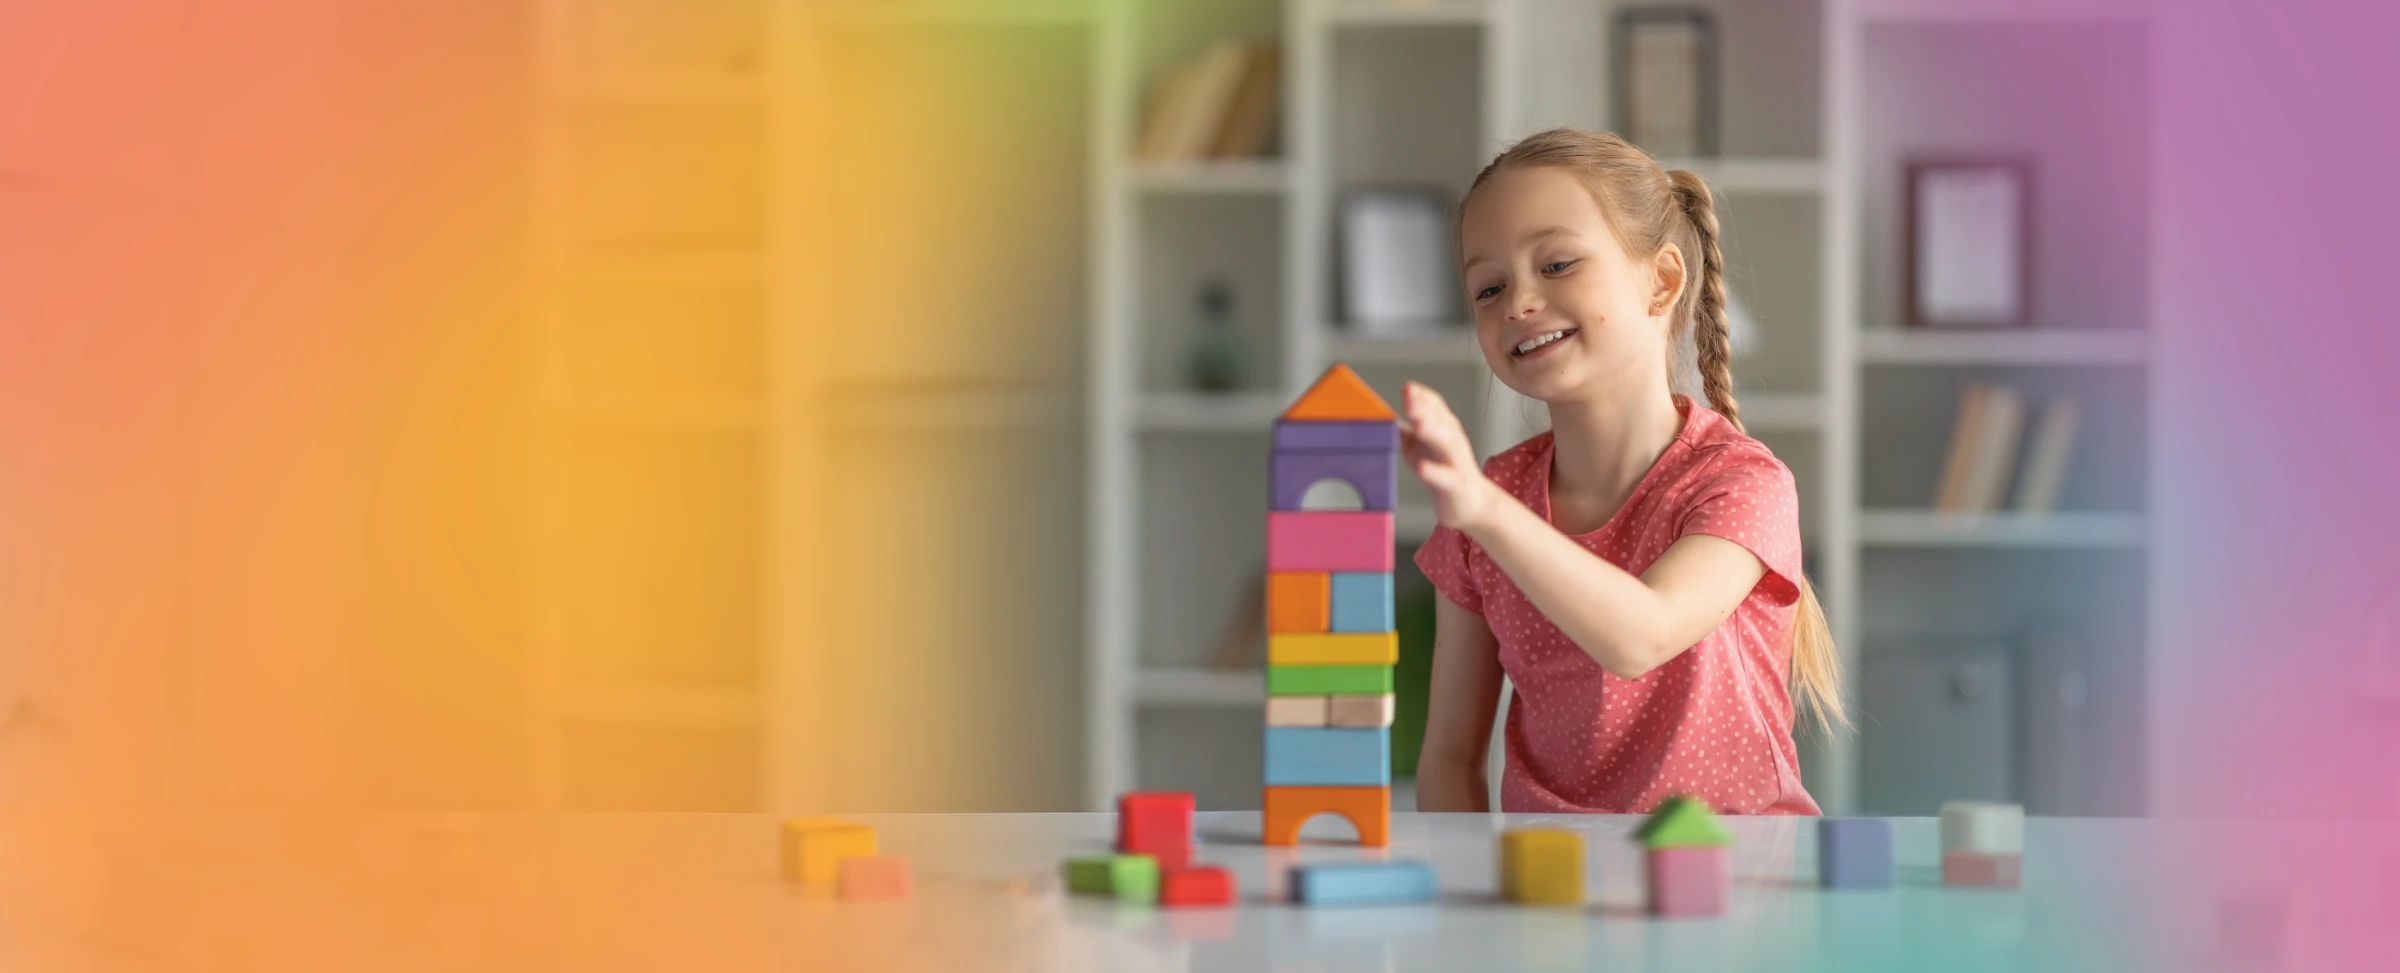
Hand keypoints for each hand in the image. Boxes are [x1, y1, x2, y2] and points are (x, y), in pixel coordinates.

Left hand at [1401, 381, 1502, 533]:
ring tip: (1417, 424)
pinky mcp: (1455, 485)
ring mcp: (1456, 461)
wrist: (1470, 502)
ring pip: (1447, 442)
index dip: (1421, 396)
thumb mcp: (1420, 446)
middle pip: (1440, 419)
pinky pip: (1445, 477)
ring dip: (1432, 431)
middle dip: (1424, 408)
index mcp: (1444, 427)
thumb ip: (1405, 430)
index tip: (1407, 388)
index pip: (1436, 405)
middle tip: (1408, 398)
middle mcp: (1453, 439)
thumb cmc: (1442, 470)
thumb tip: (1383, 416)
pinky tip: (1421, 467)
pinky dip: (1433, 472)